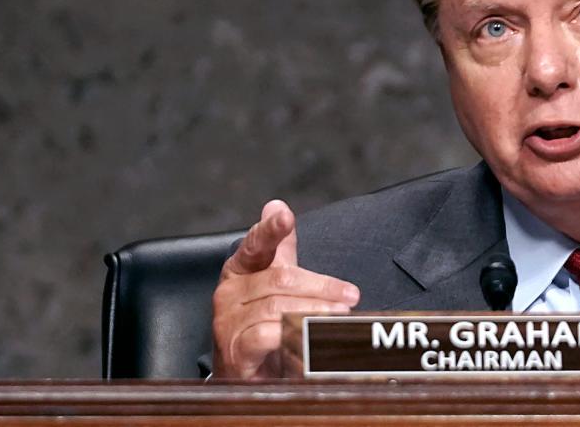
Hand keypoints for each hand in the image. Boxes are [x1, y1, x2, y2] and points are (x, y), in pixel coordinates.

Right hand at [211, 200, 359, 378]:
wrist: (243, 374)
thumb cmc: (260, 324)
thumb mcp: (273, 282)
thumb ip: (279, 248)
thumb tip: (277, 204)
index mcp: (239, 270)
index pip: (255, 244)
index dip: (269, 229)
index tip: (285, 216)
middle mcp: (228, 293)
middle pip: (281, 279)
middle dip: (322, 286)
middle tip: (351, 295)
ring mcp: (228, 322)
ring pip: (278, 307)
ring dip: (316, 312)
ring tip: (342, 316)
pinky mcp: (235, 350)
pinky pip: (269, 335)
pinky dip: (296, 335)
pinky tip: (316, 338)